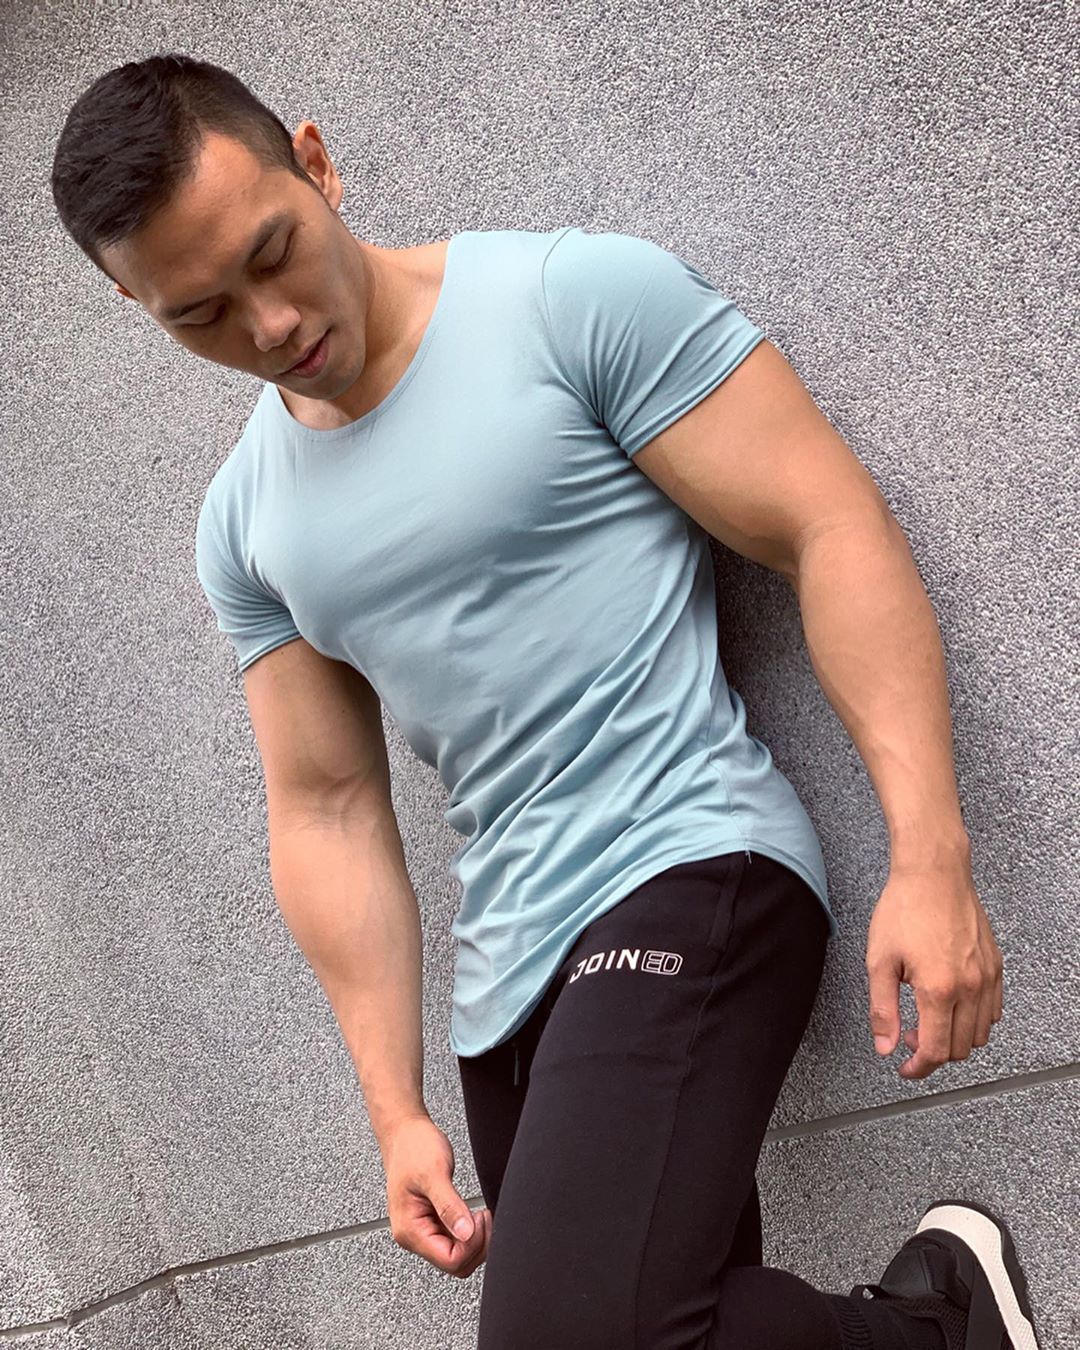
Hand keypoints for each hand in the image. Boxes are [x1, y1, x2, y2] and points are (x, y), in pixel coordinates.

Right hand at [381, 1113, 492, 1277]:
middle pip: (454, 1264)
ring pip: (456, 1255)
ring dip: (474, 1240)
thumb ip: (449, 1206)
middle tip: (486, 1217)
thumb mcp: (434, 1173)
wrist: (404, 1131)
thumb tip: (466, 1233)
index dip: (471, 1244)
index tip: (480, 1218)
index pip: (449, 1260)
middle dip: (476, 1245)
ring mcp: (422, 1230)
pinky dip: (469, 1233)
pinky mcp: (431, 1221)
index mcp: (409, 1230)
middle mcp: (413, 1236)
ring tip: (482, 1215)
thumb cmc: (413, 1147)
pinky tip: (475, 1215)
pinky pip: (454, 1240)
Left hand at [865, 859, 1003, 1078]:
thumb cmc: (905, 908)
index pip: (935, 1051)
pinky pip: (994, 1010)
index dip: (917, 1068)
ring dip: (955, 1038)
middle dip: (933, 1053)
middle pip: (960, 1049)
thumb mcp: (879, 960)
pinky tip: (951, 1005)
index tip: (904, 1068)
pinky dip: (976, 1020)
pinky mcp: (995, 965)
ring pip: (981, 1033)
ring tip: (928, 1019)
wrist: (933, 873)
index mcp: (938, 990)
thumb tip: (885, 1046)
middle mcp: (969, 987)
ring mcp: (987, 977)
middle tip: (908, 1036)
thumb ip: (883, 1009)